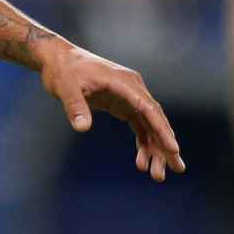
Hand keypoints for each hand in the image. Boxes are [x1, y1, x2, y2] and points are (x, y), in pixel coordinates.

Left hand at [40, 47, 183, 181]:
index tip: (173, 149)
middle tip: (176, 169)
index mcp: (124, 82)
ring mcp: (129, 96)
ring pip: (149, 125)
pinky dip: (143, 142)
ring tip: (157, 174)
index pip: (149, 109)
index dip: (162, 130)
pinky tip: (143, 161)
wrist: (58, 59)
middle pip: (155, 119)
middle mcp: (132, 88)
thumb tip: (82, 127)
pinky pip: (140, 125)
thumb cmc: (63, 70)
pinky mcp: (122, 103)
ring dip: (155, 148)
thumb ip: (75, 107)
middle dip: (165, 145)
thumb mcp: (65, 88)